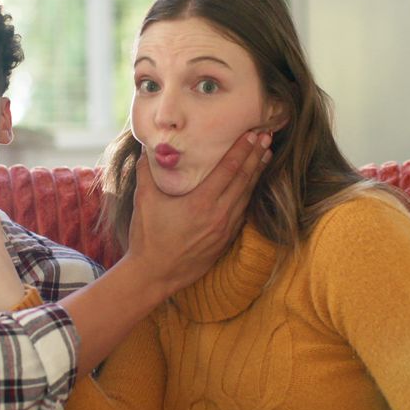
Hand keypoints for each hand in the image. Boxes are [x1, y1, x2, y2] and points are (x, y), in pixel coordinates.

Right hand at [123, 129, 271, 293]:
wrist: (154, 274)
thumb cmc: (147, 237)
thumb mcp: (143, 200)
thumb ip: (146, 171)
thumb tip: (147, 148)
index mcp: (201, 202)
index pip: (230, 169)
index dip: (243, 150)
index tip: (252, 134)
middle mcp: (219, 215)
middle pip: (244, 180)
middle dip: (256, 157)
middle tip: (266, 138)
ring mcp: (225, 230)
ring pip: (247, 196)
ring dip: (256, 175)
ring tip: (264, 157)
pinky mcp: (225, 241)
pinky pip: (242, 213)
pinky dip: (249, 195)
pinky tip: (251, 186)